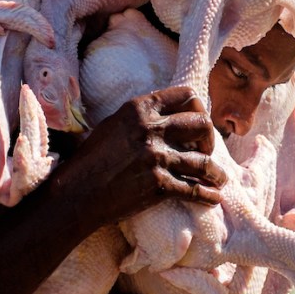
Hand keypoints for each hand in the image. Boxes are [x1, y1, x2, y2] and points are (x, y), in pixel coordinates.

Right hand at [59, 86, 226, 225]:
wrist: (75, 194)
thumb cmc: (88, 161)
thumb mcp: (112, 125)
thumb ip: (138, 118)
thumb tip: (162, 117)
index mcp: (139, 108)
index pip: (185, 95)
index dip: (198, 108)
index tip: (199, 122)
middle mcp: (151, 129)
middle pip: (202, 124)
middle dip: (210, 139)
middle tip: (206, 150)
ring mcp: (156, 157)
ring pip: (204, 161)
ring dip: (216, 172)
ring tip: (219, 179)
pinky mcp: (159, 185)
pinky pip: (195, 189)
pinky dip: (208, 196)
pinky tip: (213, 198)